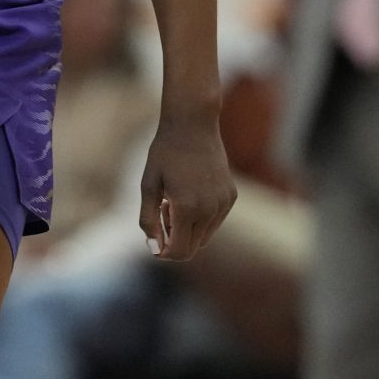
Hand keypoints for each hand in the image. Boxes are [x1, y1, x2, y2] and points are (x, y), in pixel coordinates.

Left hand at [140, 117, 236, 261]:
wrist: (193, 124)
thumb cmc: (165, 152)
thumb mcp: (149, 184)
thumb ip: (148, 219)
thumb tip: (154, 248)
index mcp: (186, 208)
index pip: (180, 251)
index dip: (165, 253)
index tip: (154, 244)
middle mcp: (209, 209)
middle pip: (193, 247)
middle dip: (175, 240)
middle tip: (161, 215)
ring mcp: (223, 203)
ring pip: (205, 236)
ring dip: (187, 229)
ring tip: (173, 202)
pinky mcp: (231, 196)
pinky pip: (215, 220)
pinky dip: (201, 218)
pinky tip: (188, 194)